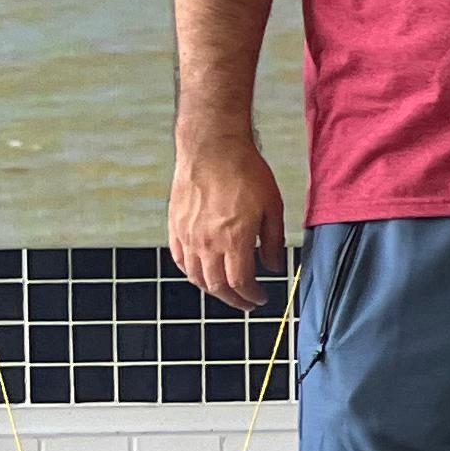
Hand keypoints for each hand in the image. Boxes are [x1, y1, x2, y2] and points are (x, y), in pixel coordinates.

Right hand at [168, 130, 288, 313]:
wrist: (212, 147)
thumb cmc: (246, 172)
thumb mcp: (273, 206)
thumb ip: (273, 241)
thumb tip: (275, 267)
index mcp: (233, 240)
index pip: (240, 282)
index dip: (251, 296)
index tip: (261, 298)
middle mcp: (206, 243)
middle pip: (216, 286)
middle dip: (233, 300)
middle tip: (246, 303)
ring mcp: (187, 236)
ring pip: (196, 277)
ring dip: (212, 290)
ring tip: (226, 291)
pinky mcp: (175, 226)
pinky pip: (180, 259)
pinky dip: (191, 273)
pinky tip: (202, 273)